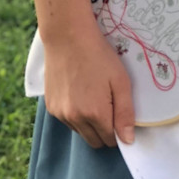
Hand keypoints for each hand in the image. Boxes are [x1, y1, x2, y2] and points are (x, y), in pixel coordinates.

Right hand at [43, 32, 135, 148]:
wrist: (68, 37)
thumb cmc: (99, 56)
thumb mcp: (120, 82)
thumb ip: (125, 114)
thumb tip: (128, 141)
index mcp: (95, 114)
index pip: (110, 140)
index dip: (119, 131)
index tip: (121, 116)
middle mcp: (75, 118)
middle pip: (94, 141)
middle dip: (105, 131)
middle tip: (109, 107)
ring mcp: (60, 114)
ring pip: (80, 132)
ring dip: (89, 124)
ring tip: (94, 97)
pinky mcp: (51, 107)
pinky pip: (68, 122)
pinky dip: (76, 115)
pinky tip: (80, 94)